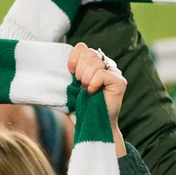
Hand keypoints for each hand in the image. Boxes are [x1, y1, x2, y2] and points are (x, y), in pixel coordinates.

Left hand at [68, 41, 126, 156]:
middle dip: (80, 72)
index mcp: (94, 63)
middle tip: (81, 87)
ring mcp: (115, 72)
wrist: (91, 127)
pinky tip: (94, 93)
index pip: (82, 47)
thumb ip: (69, 72)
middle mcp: (106, 65)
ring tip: (88, 91)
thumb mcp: (70, 87)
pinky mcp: (120, 81)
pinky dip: (94, 84)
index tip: (71, 75)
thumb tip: (55, 63)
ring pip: (94, 62)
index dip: (73, 60)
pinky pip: (101, 74)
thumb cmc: (80, 108)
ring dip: (86, 79)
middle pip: (88, 53)